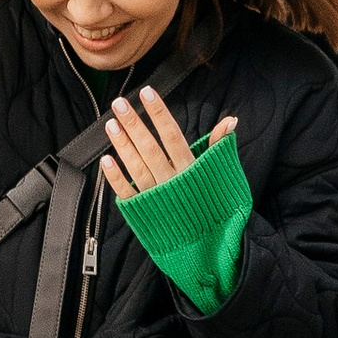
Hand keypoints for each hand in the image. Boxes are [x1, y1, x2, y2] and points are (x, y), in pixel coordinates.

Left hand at [100, 85, 231, 202]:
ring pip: (137, 167)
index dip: (159, 114)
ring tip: (110, 124)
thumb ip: (218, 146)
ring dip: (122, 145)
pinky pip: (127, 192)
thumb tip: (231, 120)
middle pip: (150, 149)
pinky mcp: (143, 211)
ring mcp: (156, 197)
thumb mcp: (219, 174)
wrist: (206, 244)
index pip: (173, 136)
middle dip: (134, 125)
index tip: (147, 93)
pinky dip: (115, 178)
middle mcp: (172, 182)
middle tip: (119, 103)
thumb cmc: (212, 203)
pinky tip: (106, 160)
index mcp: (191, 169)